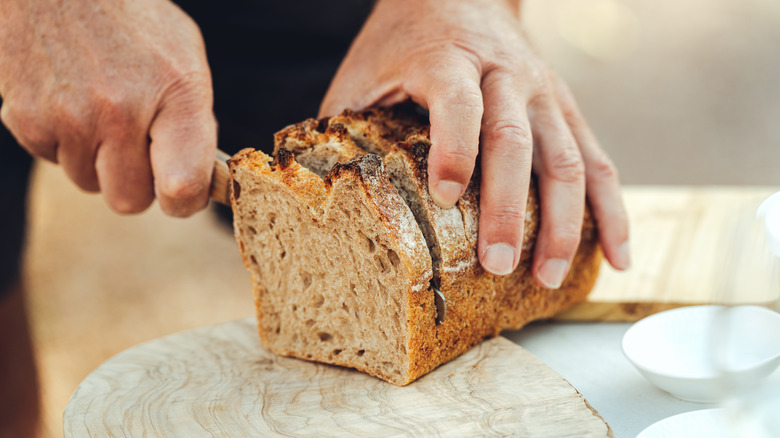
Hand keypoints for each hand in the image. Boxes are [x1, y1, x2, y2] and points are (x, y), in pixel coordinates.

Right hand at [0, 0, 216, 216]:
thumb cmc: (132, 20)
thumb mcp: (184, 59)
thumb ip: (194, 123)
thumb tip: (200, 180)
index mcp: (174, 95)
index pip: (182, 187)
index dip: (184, 201)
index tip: (181, 193)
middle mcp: (120, 111)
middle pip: (129, 200)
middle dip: (135, 181)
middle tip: (136, 146)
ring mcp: (69, 118)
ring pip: (88, 182)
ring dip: (96, 159)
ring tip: (100, 108)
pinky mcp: (26, 119)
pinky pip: (54, 160)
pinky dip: (63, 140)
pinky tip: (70, 99)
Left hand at [321, 0, 629, 285]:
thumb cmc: (403, 43)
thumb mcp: (365, 72)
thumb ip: (347, 126)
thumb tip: (317, 194)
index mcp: (448, 59)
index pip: (458, 102)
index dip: (455, 148)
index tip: (446, 198)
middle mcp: (506, 73)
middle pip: (517, 140)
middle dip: (510, 207)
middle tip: (498, 264)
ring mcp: (545, 92)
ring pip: (568, 157)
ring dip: (564, 221)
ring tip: (546, 276)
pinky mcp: (565, 110)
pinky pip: (599, 162)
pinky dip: (611, 211)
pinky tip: (616, 255)